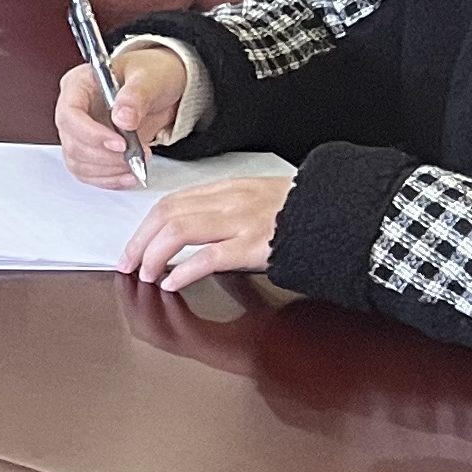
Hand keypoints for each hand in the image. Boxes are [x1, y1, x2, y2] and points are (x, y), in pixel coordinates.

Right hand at [54, 48, 188, 186]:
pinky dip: (108, 179)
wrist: (163, 89)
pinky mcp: (91, 150)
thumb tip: (122, 118)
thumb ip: (135, 96)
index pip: (69, 114)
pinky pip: (88, 172)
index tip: (120, 144)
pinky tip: (128, 176)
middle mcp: (74, 110)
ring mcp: (81, 132)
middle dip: (104, 156)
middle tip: (135, 155)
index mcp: (79, 84)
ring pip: (77, 162)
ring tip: (136, 165)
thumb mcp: (148, 77)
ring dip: (107, 170)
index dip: (90, 134)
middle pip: (72, 142)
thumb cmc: (152, 74)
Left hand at [122, 171, 289, 291]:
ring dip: (153, 255)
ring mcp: (242, 222)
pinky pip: (207, 257)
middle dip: (140, 241)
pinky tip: (172, 282)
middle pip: (167, 215)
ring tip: (146, 274)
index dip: (146, 224)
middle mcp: (230, 201)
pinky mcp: (255, 246)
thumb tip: (193, 235)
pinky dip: (182, 271)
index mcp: (228, 188)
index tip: (134, 243)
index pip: (172, 201)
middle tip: (129, 263)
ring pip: (179, 231)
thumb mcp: (258, 200)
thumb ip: (225, 210)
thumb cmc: (303, 212)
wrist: (342, 214)